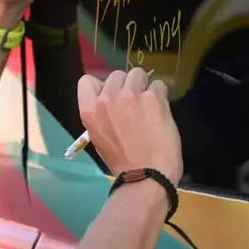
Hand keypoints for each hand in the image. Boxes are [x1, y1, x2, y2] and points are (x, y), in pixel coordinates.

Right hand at [78, 68, 182, 185]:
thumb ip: (101, 114)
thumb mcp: (98, 136)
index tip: (111, 96)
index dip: (101, 86)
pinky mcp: (153, 98)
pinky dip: (160, 94)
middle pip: (115, 75)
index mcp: (89, 109)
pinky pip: (158, 85)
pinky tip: (161, 109)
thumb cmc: (121, 161)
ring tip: (149, 103)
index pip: (87, 81)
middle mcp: (107, 98)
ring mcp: (130, 95)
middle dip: (125, 85)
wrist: (146, 174)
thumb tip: (112, 101)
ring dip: (144, 86)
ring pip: (137, 74)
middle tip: (134, 102)